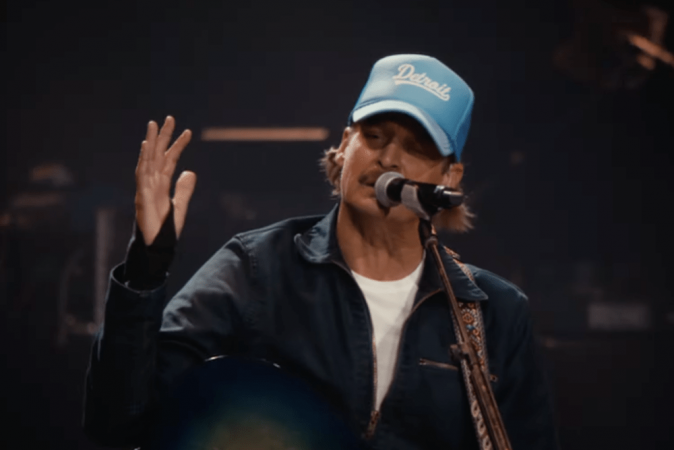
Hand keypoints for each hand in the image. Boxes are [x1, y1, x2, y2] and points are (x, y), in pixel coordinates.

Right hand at [135, 116, 195, 244]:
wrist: (157, 246)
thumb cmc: (165, 229)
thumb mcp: (180, 206)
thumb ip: (184, 189)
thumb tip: (190, 172)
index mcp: (162, 184)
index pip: (171, 160)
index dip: (178, 145)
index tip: (188, 132)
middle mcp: (153, 183)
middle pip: (159, 155)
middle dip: (163, 136)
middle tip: (169, 118)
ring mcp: (146, 188)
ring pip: (149, 160)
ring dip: (151, 142)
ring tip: (153, 124)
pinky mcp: (142, 196)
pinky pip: (142, 175)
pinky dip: (144, 160)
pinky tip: (147, 146)